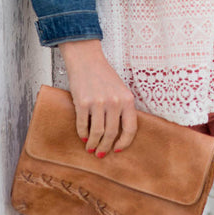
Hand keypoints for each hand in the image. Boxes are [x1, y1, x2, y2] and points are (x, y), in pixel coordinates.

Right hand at [57, 39, 137, 155]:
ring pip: (97, 133)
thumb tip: (119, 135)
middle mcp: (114, 102)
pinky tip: (83, 137)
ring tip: (90, 148)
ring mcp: (98, 102)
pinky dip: (82, 134)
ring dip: (93, 144)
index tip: (118, 150)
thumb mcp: (120, 90)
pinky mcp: (83, 103)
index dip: (124, 143)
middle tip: (100, 154)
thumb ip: (122, 109)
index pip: (130, 128)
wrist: (86, 60)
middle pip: (112, 134)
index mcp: (127, 99)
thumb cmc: (104, 76)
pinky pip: (83, 125)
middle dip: (105, 147)